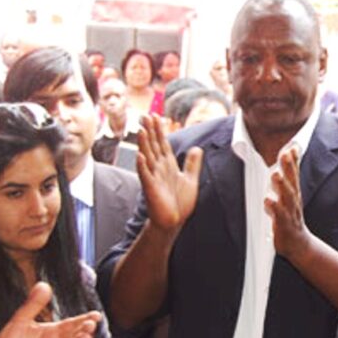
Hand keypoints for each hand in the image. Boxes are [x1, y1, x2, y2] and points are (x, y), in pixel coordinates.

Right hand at [135, 114, 202, 230]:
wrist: (173, 221)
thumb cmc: (179, 202)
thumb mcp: (190, 179)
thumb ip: (193, 164)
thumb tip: (198, 148)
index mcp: (168, 165)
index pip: (163, 143)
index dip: (160, 130)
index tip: (157, 116)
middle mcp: (159, 168)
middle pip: (154, 146)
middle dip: (150, 131)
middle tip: (146, 115)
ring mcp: (153, 177)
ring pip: (148, 157)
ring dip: (144, 144)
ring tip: (142, 130)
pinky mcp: (150, 188)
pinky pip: (145, 175)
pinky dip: (142, 166)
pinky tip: (140, 156)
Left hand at [265, 147, 310, 260]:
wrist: (299, 243)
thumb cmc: (291, 217)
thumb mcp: (290, 196)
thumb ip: (287, 177)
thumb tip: (288, 157)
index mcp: (294, 193)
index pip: (294, 174)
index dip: (293, 161)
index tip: (291, 147)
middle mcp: (293, 201)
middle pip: (292, 182)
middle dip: (289, 168)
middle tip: (285, 154)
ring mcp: (290, 212)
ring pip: (286, 197)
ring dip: (282, 186)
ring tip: (276, 174)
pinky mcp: (284, 224)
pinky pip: (279, 215)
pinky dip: (274, 208)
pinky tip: (268, 201)